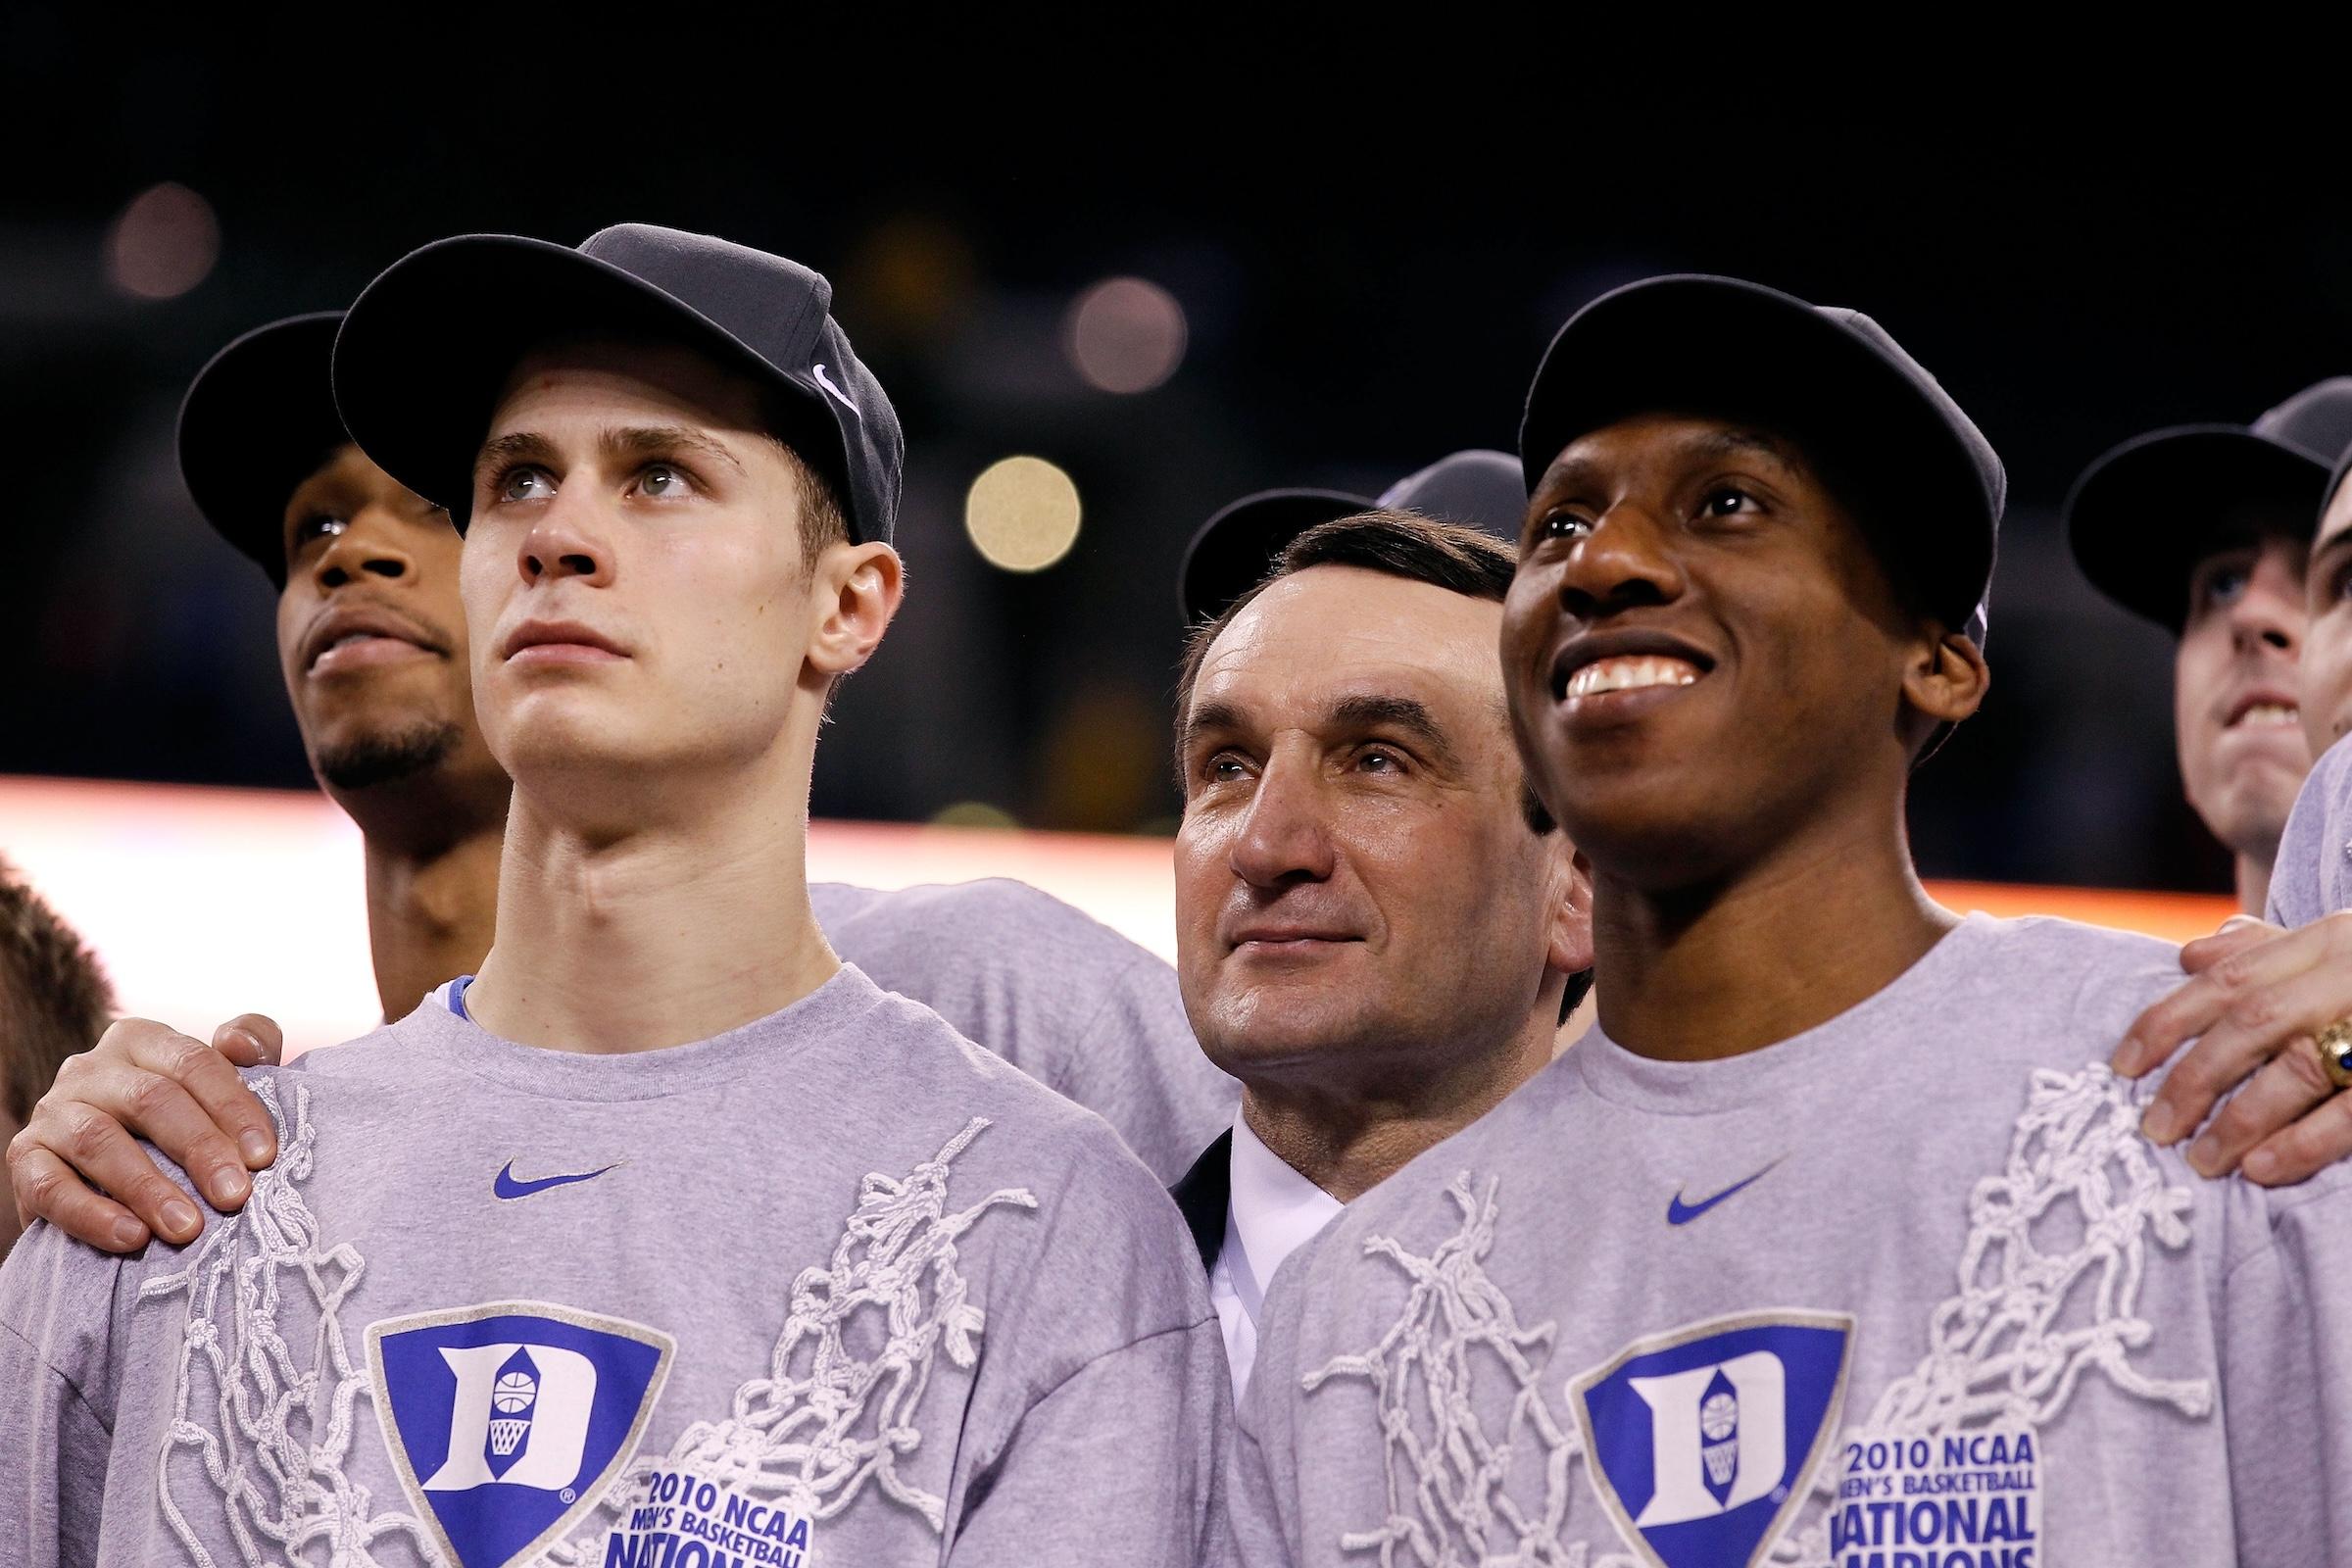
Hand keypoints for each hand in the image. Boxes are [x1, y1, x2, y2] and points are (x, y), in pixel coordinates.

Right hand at [5, 1015, 281, 1250]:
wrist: (109, 1182)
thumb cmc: (184, 1123)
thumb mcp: (220, 1080)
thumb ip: (250, 1046)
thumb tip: (243, 1046)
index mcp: (142, 1040)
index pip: (193, 1063)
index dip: (233, 1108)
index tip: (263, 1157)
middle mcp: (91, 1067)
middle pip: (150, 1100)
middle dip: (199, 1149)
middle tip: (234, 1196)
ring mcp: (52, 1111)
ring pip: (98, 1141)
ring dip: (147, 1188)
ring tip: (188, 1228)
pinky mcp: (24, 1158)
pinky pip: (51, 1186)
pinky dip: (92, 1214)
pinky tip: (132, 1238)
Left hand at [2113, 912, 2351, 1184]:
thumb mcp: (2344, 947)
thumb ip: (2269, 954)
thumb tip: (2189, 957)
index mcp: (2331, 938)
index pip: (2227, 979)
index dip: (2165, 1022)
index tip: (2121, 1067)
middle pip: (2249, 1022)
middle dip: (2191, 1078)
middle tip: (2152, 1129)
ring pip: (2297, 1065)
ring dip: (2239, 1119)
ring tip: (2201, 1161)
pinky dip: (2304, 1141)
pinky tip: (2263, 1169)